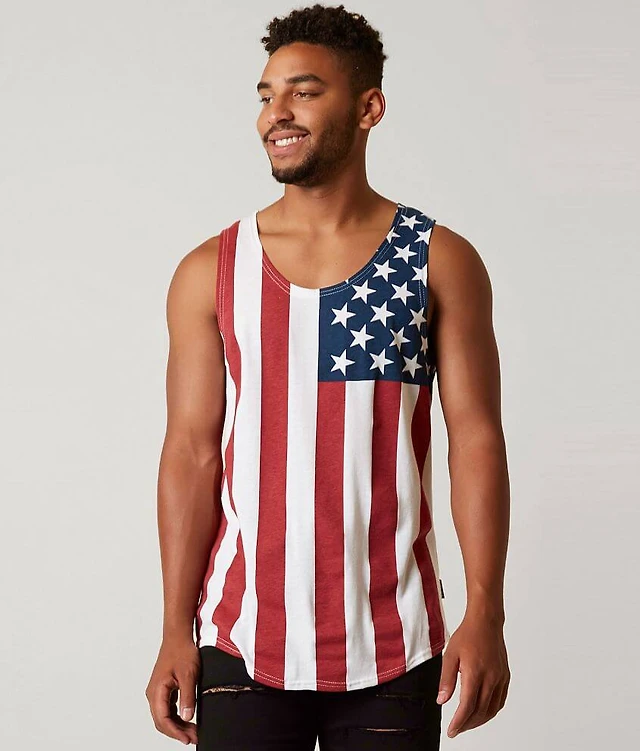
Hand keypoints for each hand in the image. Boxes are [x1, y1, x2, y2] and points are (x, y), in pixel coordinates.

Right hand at [145, 637, 199, 745]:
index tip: (188, 738)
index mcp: (157, 691)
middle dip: (177, 732)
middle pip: (162, 721)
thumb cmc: (182, 651)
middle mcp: (154, 693)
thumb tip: (187, 717)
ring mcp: (158, 691)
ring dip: (178, 725)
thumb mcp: (189, 675)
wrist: (179, 636)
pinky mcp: (164, 689)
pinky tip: (188, 719)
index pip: (163, 720)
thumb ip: (188, 697)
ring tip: (193, 731)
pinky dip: (177, 716)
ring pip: (165, 716)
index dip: (175, 732)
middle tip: (194, 737)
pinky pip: (167, 708)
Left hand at [436, 612, 509, 737]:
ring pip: (492, 709)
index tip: (452, 731)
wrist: (486, 622)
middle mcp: (490, 678)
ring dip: (479, 720)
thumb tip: (442, 700)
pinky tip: (482, 712)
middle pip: (480, 711)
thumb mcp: (450, 655)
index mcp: (475, 673)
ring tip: (467, 723)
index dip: (459, 722)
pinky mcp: (505, 676)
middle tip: (457, 728)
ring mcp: (500, 678)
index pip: (467, 706)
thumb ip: (446, 679)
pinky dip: (491, 711)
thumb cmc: (468, 635)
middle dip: (467, 724)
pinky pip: (500, 701)